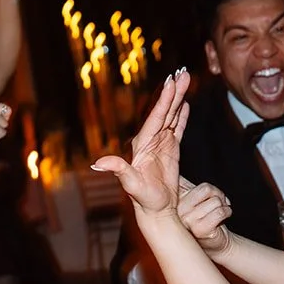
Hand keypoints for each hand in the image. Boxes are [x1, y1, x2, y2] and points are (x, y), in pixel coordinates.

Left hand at [92, 69, 190, 215]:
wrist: (156, 210)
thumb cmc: (143, 199)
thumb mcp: (130, 185)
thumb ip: (118, 171)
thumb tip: (98, 164)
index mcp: (142, 144)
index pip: (155, 117)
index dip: (164, 100)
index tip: (171, 83)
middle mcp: (150, 140)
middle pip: (164, 111)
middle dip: (174, 92)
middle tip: (183, 72)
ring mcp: (161, 143)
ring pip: (172, 116)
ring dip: (179, 98)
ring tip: (186, 79)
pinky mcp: (171, 150)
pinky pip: (178, 128)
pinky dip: (182, 115)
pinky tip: (185, 104)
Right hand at [177, 180, 231, 255]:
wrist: (215, 242)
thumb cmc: (205, 216)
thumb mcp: (192, 197)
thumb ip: (182, 184)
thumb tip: (172, 165)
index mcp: (173, 199)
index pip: (182, 180)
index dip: (193, 181)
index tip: (196, 185)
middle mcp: (176, 210)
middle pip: (206, 189)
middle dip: (218, 194)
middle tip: (218, 203)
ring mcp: (186, 221)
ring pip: (215, 201)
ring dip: (223, 205)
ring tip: (218, 213)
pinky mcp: (199, 230)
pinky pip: (220, 212)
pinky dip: (227, 212)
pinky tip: (222, 218)